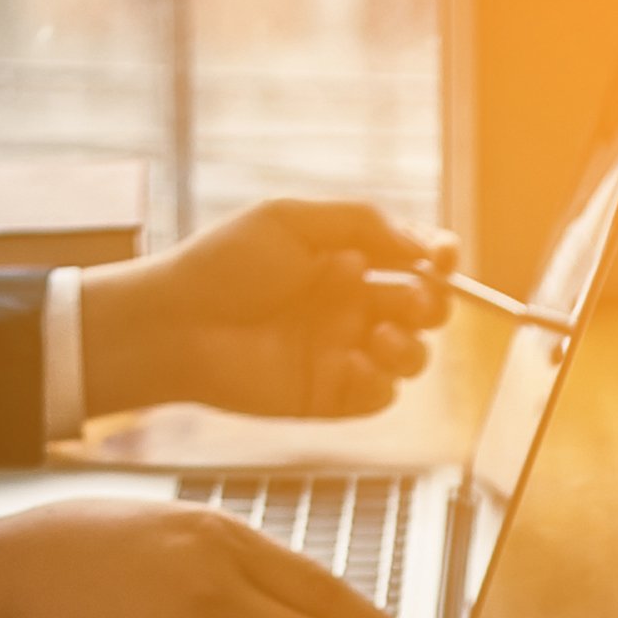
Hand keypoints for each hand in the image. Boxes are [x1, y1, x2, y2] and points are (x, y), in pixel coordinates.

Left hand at [80, 199, 456, 421]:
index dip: (439, 258)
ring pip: (413, 357)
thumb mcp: (292, 220)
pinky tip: (354, 365)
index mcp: (345, 259)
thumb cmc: (223, 265)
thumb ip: (363, 222)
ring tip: (380, 335)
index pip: (414, 259)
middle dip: (430, 303)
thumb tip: (424, 249)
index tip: (440, 259)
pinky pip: (381, 396)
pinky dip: (380, 382)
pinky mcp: (330, 396)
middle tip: (408, 299)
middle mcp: (350, 306)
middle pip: (425, 309)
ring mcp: (343, 352)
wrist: (176, 325)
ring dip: (412, 346)